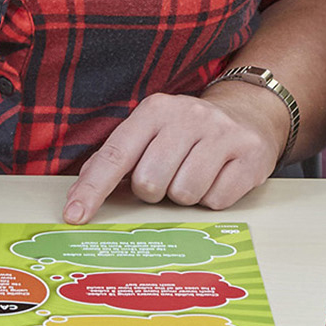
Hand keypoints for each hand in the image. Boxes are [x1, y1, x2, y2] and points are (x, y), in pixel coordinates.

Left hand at [63, 84, 284, 223]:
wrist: (248, 113)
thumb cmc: (187, 132)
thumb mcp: (149, 132)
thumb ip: (115, 159)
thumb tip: (79, 195)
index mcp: (154, 110)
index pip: (116, 155)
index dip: (93, 189)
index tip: (74, 216)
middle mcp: (188, 116)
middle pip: (149, 183)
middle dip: (154, 191)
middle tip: (168, 175)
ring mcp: (222, 134)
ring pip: (184, 194)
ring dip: (184, 196)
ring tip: (194, 174)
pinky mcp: (250, 155)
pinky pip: (216, 201)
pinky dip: (212, 199)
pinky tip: (218, 177)